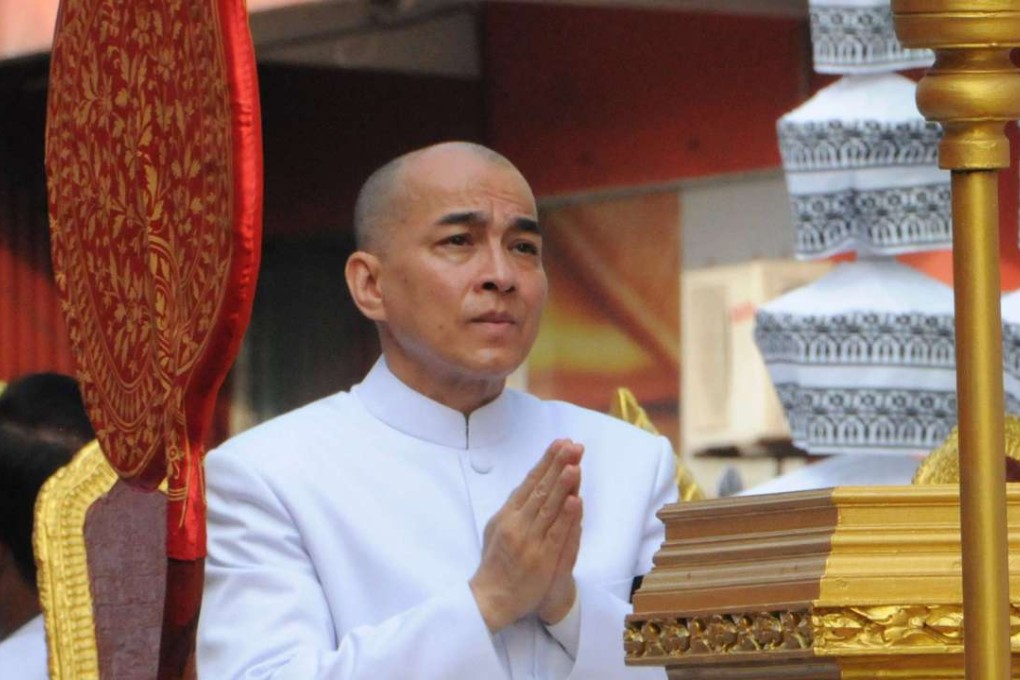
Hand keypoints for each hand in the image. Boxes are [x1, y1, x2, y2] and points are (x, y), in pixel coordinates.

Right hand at [470, 439, 583, 631]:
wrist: (492, 597)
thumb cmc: (495, 562)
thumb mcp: (497, 528)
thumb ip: (513, 508)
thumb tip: (527, 485)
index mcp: (507, 514)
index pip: (529, 482)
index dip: (546, 462)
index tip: (560, 444)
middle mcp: (517, 523)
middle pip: (540, 489)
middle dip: (557, 465)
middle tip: (572, 445)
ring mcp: (530, 540)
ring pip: (549, 507)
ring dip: (562, 484)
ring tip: (574, 464)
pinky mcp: (541, 559)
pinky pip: (556, 534)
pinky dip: (566, 517)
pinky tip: (574, 500)